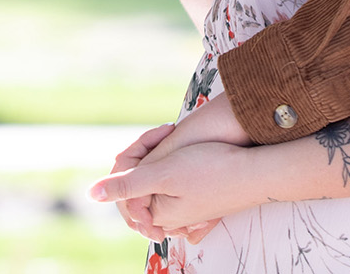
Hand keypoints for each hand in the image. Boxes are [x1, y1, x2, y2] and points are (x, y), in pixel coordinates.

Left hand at [94, 96, 256, 239]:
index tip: (164, 134)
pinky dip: (176, 162)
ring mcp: (188, 209)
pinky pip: (177, 181)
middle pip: (142, 183)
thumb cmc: (213, 169)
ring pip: (159, 179)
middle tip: (170, 133)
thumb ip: (126, 184)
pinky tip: (187, 145)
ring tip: (178, 137)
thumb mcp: (163, 173)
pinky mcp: (202, 200)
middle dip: (148, 154)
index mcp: (157, 214)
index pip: (127, 185)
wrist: (259, 171)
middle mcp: (170, 217)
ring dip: (163, 156)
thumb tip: (91, 195)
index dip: (138, 154)